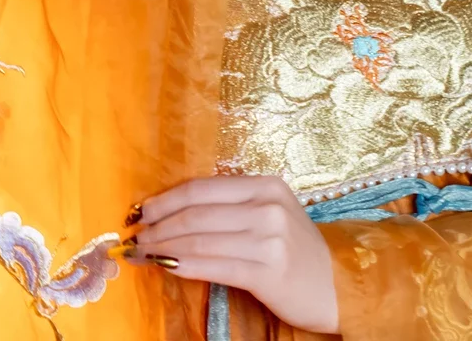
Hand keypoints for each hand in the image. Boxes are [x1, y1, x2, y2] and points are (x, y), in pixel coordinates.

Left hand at [134, 176, 338, 333]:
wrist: (335, 285)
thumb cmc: (294, 249)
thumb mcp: (269, 214)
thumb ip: (229, 207)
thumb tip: (171, 212)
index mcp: (265, 185)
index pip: (202, 188)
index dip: (165, 199)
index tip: (140, 212)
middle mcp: (268, 207)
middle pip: (197, 213)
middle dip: (158, 226)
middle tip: (135, 238)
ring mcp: (270, 239)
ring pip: (200, 240)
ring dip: (164, 248)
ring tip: (143, 254)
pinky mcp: (268, 271)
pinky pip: (215, 266)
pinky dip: (184, 266)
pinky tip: (166, 268)